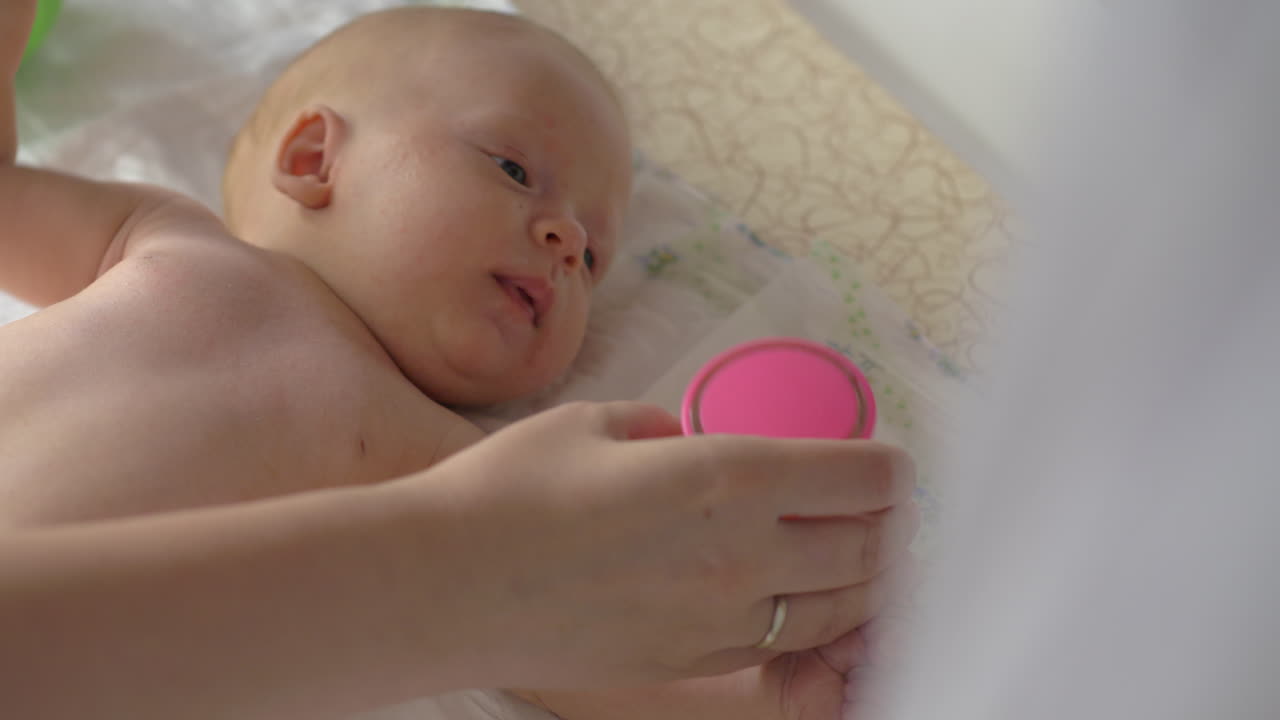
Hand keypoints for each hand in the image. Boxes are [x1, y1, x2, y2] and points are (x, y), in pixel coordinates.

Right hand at [397, 401, 917, 689]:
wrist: (445, 586)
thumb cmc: (508, 491)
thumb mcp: (595, 423)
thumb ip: (665, 427)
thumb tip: (689, 439)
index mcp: (726, 475)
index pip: (862, 478)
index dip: (891, 468)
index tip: (889, 463)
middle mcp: (741, 552)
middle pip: (868, 547)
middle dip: (889, 524)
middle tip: (882, 507)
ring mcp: (721, 619)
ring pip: (841, 607)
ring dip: (865, 579)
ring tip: (858, 556)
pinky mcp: (693, 662)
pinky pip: (784, 643)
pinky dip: (814, 621)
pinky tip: (801, 599)